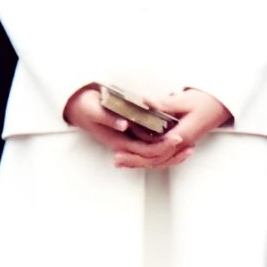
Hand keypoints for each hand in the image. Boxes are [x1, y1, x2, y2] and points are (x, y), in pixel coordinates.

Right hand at [64, 85, 186, 166]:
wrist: (77, 108)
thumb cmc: (86, 107)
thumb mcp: (95, 109)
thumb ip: (109, 118)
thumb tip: (124, 125)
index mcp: (118, 142)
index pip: (145, 151)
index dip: (162, 147)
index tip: (177, 138)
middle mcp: (124, 147)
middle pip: (152, 158)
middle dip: (171, 154)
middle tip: (189, 146)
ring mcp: (128, 144)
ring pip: (153, 156)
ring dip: (171, 155)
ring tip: (189, 148)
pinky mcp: (131, 139)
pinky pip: (150, 149)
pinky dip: (164, 148)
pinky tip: (176, 141)